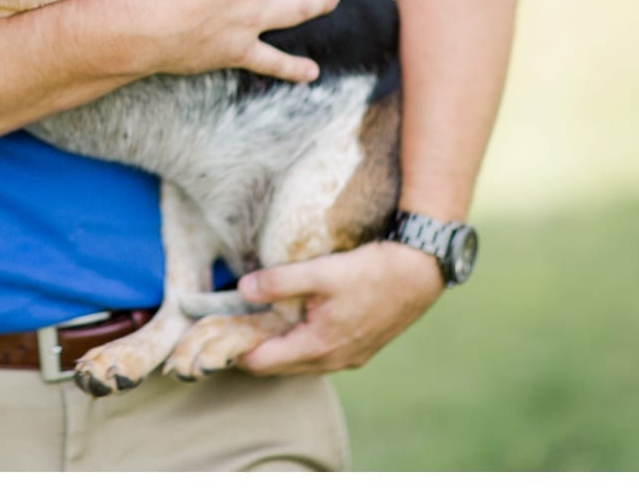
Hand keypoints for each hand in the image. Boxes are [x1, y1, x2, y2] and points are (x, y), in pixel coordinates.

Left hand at [233, 242, 444, 375]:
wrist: (419, 273)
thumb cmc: (371, 272)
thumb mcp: (320, 271)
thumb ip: (279, 282)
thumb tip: (244, 289)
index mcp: (319, 346)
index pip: (264, 363)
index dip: (238, 351)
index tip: (218, 335)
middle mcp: (333, 360)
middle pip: (279, 367)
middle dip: (254, 352)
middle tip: (233, 329)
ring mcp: (349, 358)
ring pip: (301, 363)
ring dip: (278, 349)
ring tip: (259, 324)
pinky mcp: (360, 349)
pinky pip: (320, 356)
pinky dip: (300, 345)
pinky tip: (296, 322)